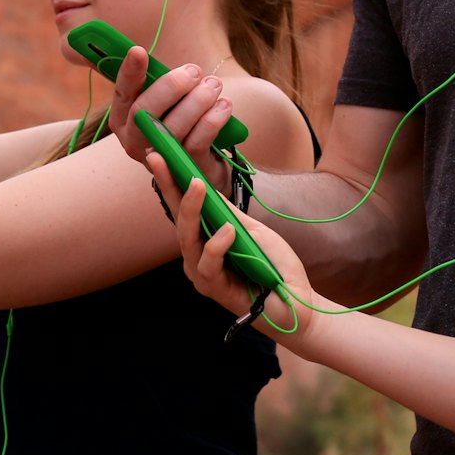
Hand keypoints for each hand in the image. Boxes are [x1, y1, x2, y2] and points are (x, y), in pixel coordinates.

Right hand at [107, 48, 230, 192]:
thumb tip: (178, 66)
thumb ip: (164, 86)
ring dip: (198, 100)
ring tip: (214, 85)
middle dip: (172, 86)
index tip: (138, 51)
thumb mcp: (166, 103)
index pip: (122, 92)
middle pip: (144, 110)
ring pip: (174, 126)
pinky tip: (224, 105)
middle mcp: (133, 140)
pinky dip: (213, 118)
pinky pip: (198, 140)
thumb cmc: (179, 122)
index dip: (129, 73)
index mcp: (123, 119)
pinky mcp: (184, 166)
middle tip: (195, 71)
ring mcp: (158, 157)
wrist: (198, 166)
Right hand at [152, 154, 319, 344]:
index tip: (158, 155)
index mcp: (206, 240)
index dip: (171, 182)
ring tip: (197, 185)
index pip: (184, 208)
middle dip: (171, 188)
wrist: (297, 300)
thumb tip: (207, 187)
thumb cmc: (274, 266)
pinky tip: (228, 230)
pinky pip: (209, 265)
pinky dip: (217, 245)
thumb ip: (229, 214)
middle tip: (162, 160)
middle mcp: (198, 257)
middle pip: (179, 220)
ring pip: (188, 240)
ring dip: (191, 210)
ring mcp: (204, 275)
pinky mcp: (216, 290)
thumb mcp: (252, 229)